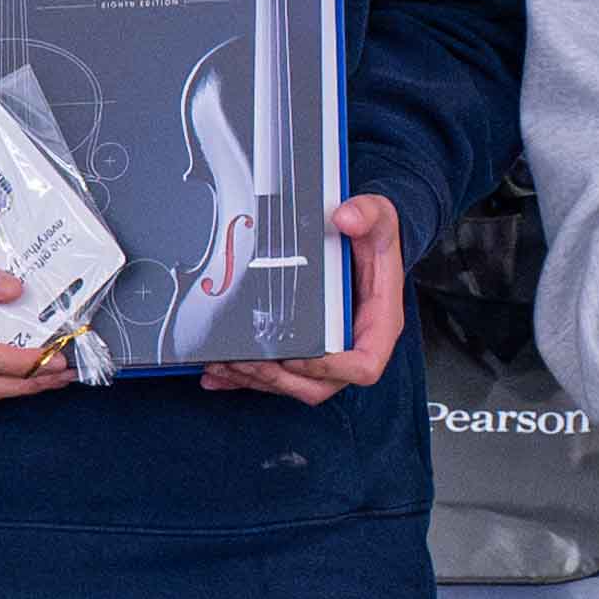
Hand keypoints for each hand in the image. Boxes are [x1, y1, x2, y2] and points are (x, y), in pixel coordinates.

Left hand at [204, 194, 407, 403]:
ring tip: (224, 365)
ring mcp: (330, 353)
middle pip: (320, 385)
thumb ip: (368, 214)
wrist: (366, 239)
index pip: (363, 365)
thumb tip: (346, 217)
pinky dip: (247, 379)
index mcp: (378, 324)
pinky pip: (278, 374)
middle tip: (245, 361)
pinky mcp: (307, 350)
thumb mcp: (380, 217)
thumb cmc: (375, 237)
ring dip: (258, 380)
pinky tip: (218, 375)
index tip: (297, 357)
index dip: (330, 369)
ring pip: (295, 385)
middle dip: (279, 378)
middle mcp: (354, 346)